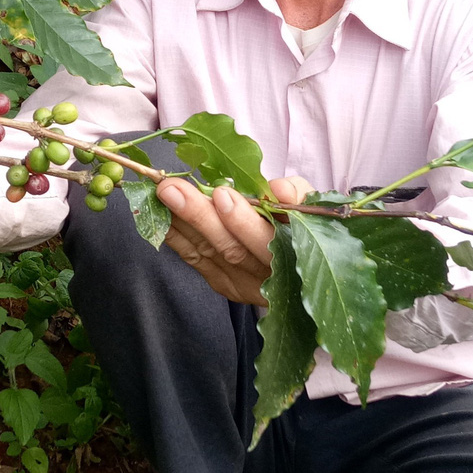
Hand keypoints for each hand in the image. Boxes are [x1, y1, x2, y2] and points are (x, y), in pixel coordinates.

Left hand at [156, 176, 312, 305]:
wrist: (300, 263)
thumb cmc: (305, 224)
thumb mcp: (312, 206)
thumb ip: (299, 195)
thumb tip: (280, 190)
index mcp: (294, 257)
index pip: (266, 241)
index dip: (243, 221)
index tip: (222, 194)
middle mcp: (265, 277)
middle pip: (230, 249)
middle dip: (200, 216)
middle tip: (172, 189)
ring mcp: (241, 284)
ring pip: (208, 253)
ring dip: (181, 223)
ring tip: (162, 194)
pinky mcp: (223, 283)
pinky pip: (195, 259)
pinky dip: (176, 237)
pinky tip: (159, 215)